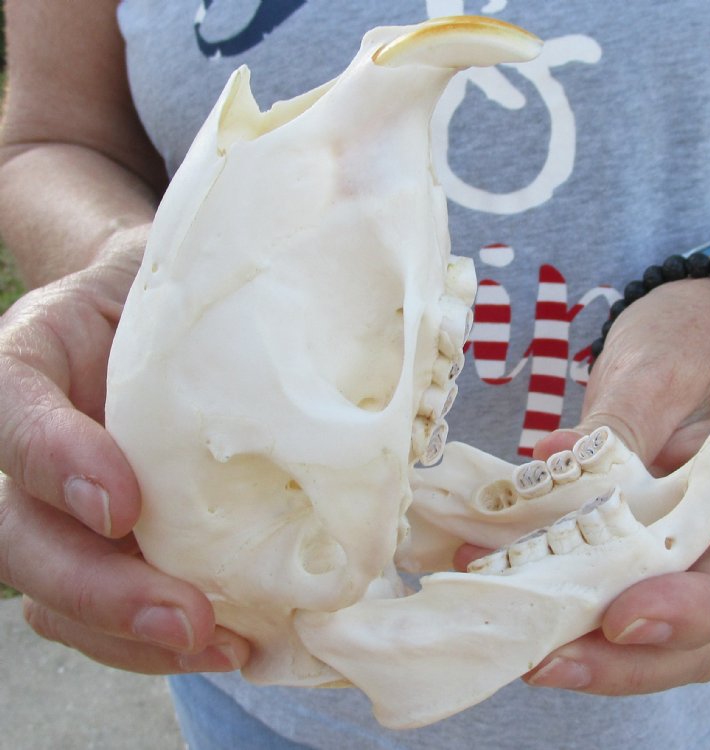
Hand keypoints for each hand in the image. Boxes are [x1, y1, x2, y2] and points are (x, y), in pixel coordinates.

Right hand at [0, 228, 250, 673]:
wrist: (159, 314)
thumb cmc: (167, 284)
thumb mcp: (172, 265)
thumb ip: (199, 291)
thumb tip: (313, 320)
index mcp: (30, 363)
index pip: (14, 414)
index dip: (56, 463)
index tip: (126, 503)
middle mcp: (33, 442)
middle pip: (21, 535)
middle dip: (100, 589)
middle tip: (187, 617)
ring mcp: (63, 502)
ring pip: (56, 592)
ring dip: (133, 635)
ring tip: (221, 646)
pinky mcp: (109, 540)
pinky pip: (109, 606)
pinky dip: (160, 636)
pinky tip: (233, 639)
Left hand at [519, 278, 709, 692]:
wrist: (683, 339)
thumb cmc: (690, 344)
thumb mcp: (662, 369)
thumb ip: (621, 419)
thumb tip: (552, 459)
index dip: (693, 610)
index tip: (622, 619)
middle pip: (701, 634)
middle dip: (624, 662)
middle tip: (544, 661)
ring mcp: (681, 551)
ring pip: (650, 634)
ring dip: (582, 648)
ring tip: (513, 640)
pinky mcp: (633, 548)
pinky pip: (603, 592)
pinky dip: (557, 604)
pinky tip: (501, 588)